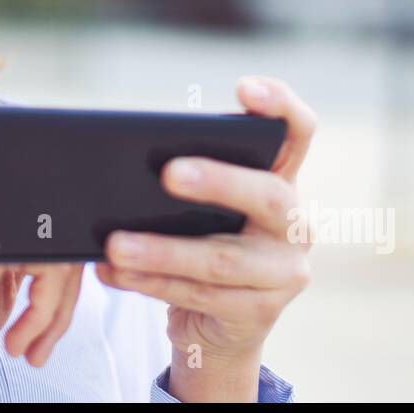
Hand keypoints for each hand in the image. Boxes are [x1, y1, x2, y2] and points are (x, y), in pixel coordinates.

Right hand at [0, 260, 82, 400]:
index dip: (57, 289)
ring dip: (54, 315)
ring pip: (59, 258)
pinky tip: (17, 341)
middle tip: (40, 347)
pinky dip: (45, 313)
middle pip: (57, 246)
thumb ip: (22, 272)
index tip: (44, 330)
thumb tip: (68, 267)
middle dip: (61, 306)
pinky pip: (50, 268)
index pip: (45, 239)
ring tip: (28, 347)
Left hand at [97, 76, 315, 399]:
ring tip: (115, 242)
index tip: (243, 88)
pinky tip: (114, 272)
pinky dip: (150, 283)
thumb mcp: (204, 206)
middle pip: (267, 196)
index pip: (298, 131)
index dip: (280, 105)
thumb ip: (188, 177)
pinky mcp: (260, 314)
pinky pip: (198, 296)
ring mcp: (284, 272)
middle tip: (168, 173)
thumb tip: (123, 159)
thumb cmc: (202, 241)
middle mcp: (294, 223)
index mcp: (282, 179)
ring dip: (161, 250)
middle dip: (217, 182)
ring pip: (220, 258)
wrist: (218, 324)